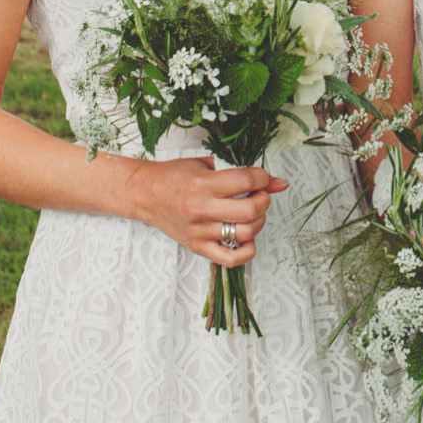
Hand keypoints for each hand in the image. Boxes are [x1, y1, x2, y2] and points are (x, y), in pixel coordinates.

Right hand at [128, 158, 286, 264]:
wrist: (145, 194)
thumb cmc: (174, 176)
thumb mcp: (206, 164)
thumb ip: (239, 171)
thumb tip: (277, 181)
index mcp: (202, 184)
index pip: (246, 181)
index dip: (262, 178)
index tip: (261, 177)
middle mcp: (201, 210)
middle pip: (250, 210)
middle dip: (264, 200)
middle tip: (260, 194)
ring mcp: (200, 232)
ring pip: (245, 233)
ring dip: (258, 222)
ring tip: (252, 212)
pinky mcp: (198, 247)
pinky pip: (231, 259)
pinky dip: (247, 251)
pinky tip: (246, 237)